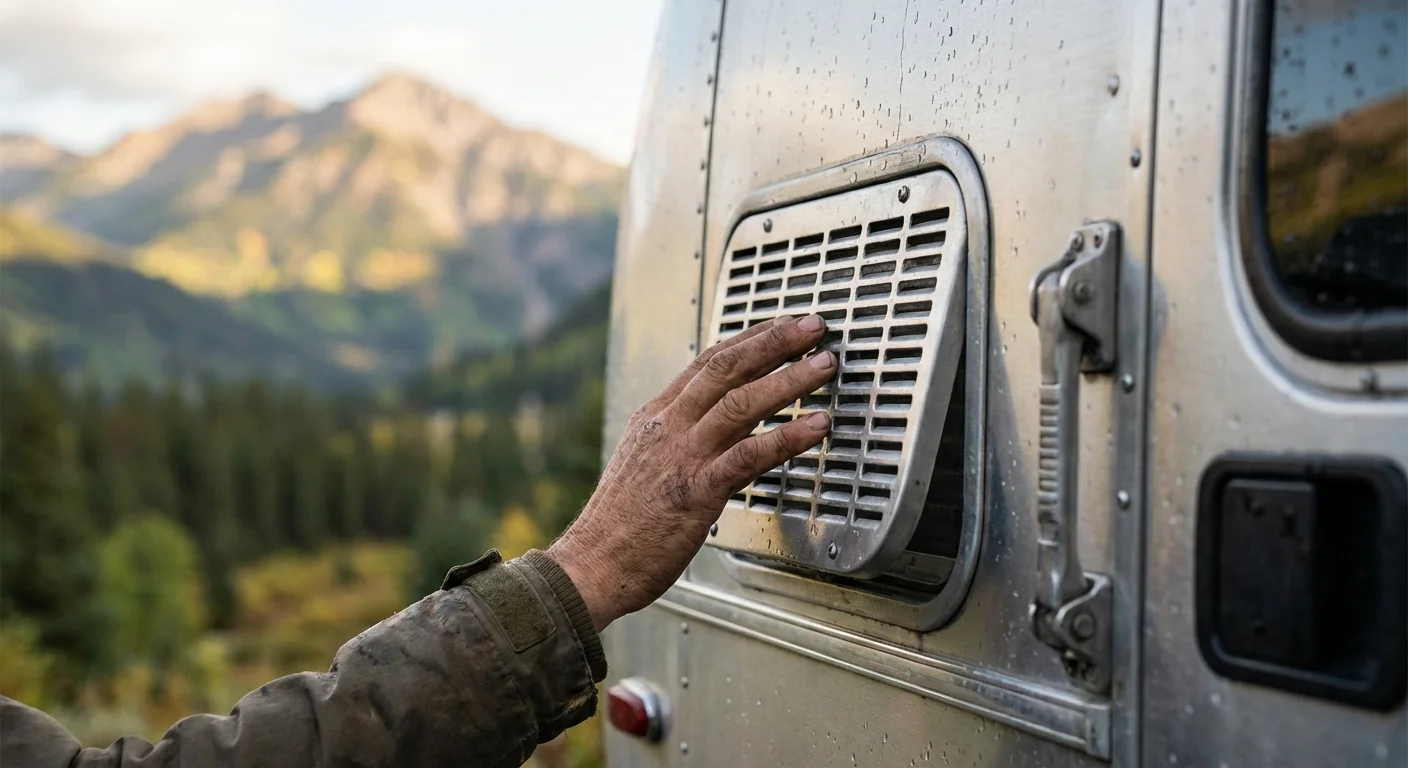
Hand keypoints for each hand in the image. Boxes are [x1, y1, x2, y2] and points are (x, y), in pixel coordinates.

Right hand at [549, 314, 834, 629]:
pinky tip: (817, 426)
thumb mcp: (643, 464)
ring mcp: (682, 457)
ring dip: (789, 380)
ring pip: (741, 403)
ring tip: (825, 366)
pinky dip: (787, 437)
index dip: (750, 339)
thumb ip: (678, 439)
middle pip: (726, 367)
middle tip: (813, 326)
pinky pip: (749, 455)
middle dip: (774, 341)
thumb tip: (716, 425)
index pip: (707, 362)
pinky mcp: (696, 491)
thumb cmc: (619, 526)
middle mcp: (669, 427)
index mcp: (655, 417)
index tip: (782, 325)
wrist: (591, 565)